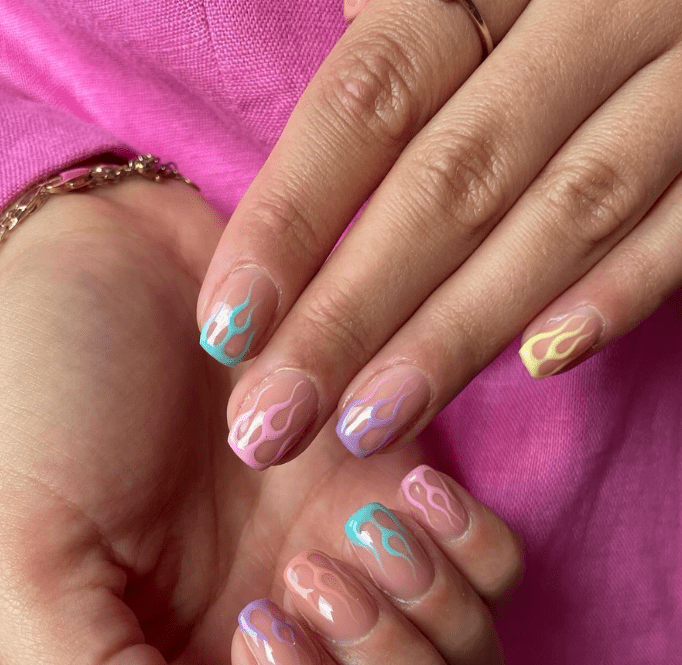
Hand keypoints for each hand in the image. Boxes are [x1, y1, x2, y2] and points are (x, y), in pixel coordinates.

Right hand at [0, 176, 521, 664]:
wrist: (103, 270)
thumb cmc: (47, 414)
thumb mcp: (28, 572)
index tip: (255, 629)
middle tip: (306, 574)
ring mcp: (359, 588)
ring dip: (433, 623)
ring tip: (354, 525)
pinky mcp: (405, 502)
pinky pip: (502, 579)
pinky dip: (473, 549)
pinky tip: (401, 485)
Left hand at [195, 0, 681, 467]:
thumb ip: (401, 25)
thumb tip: (330, 50)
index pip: (367, 101)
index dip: (291, 219)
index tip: (227, 328)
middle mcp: (582, 13)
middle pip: (446, 183)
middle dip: (352, 314)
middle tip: (276, 421)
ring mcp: (676, 74)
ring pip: (560, 216)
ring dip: (457, 332)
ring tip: (369, 425)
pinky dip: (621, 290)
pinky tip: (541, 364)